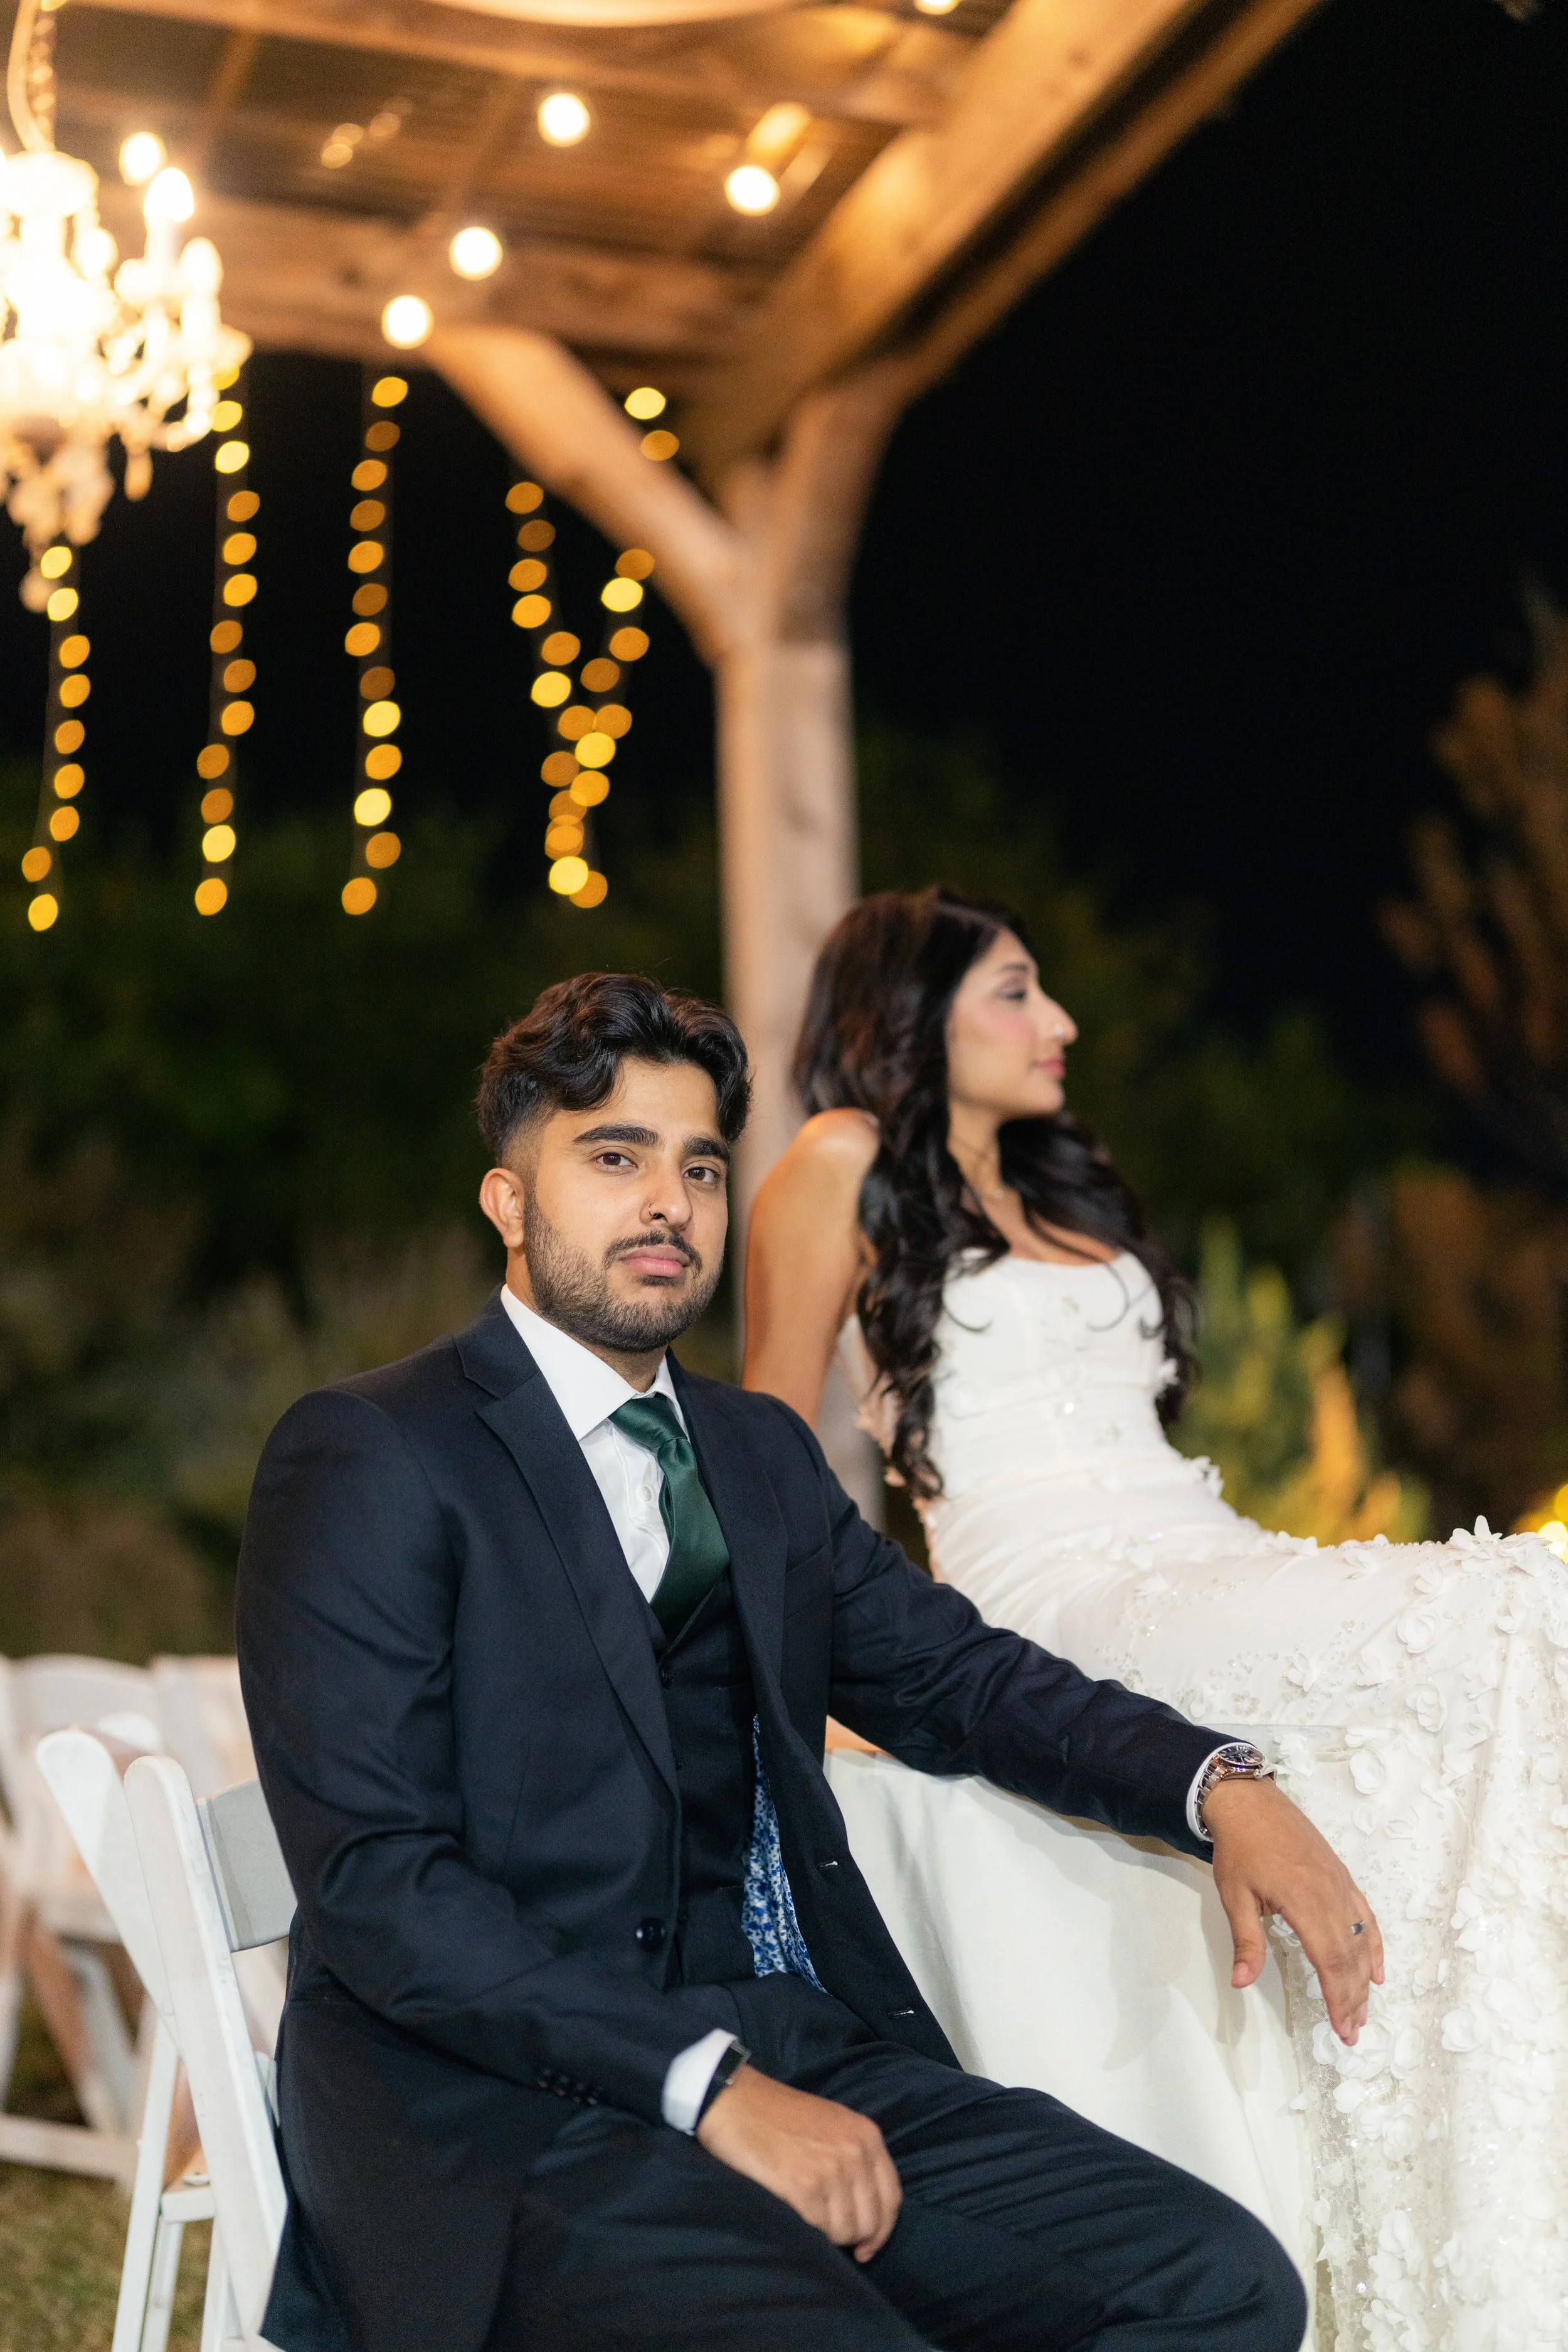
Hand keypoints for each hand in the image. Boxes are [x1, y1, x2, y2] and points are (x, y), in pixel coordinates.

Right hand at [695, 2063, 900, 2260]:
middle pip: (870, 2221)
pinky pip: (819, 2231)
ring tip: (806, 2219)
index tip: (865, 2247)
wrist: (735, 2101)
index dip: (881, 2230)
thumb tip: (865, 2210)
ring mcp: (831, 2170)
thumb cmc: (779, 2114)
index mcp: (867, 2135)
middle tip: (827, 2234)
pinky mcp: (803, 2187)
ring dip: (828, 2236)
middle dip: (851, 2236)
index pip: (892, 2199)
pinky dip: (809, 2234)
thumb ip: (855, 2158)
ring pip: (845, 2231)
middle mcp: (855, 2152)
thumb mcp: (833, 2124)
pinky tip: (795, 2217)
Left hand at [1204, 1774, 1383, 2044]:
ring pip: (1361, 1939)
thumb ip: (1245, 1941)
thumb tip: (1241, 1982)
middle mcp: (1330, 1894)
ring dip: (1364, 1978)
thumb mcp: (1234, 1895)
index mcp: (1304, 1900)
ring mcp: (1340, 1884)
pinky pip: (1366, 1916)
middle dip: (1353, 1997)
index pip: (1329, 1959)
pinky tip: (1376, 1970)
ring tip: (1363, 2011)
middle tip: (1352, 2032)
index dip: (1338, 1997)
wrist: (1249, 1801)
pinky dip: (1374, 1945)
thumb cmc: (1239, 1848)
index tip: (1341, 2028)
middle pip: (1350, 1955)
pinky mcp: (1342, 1877)